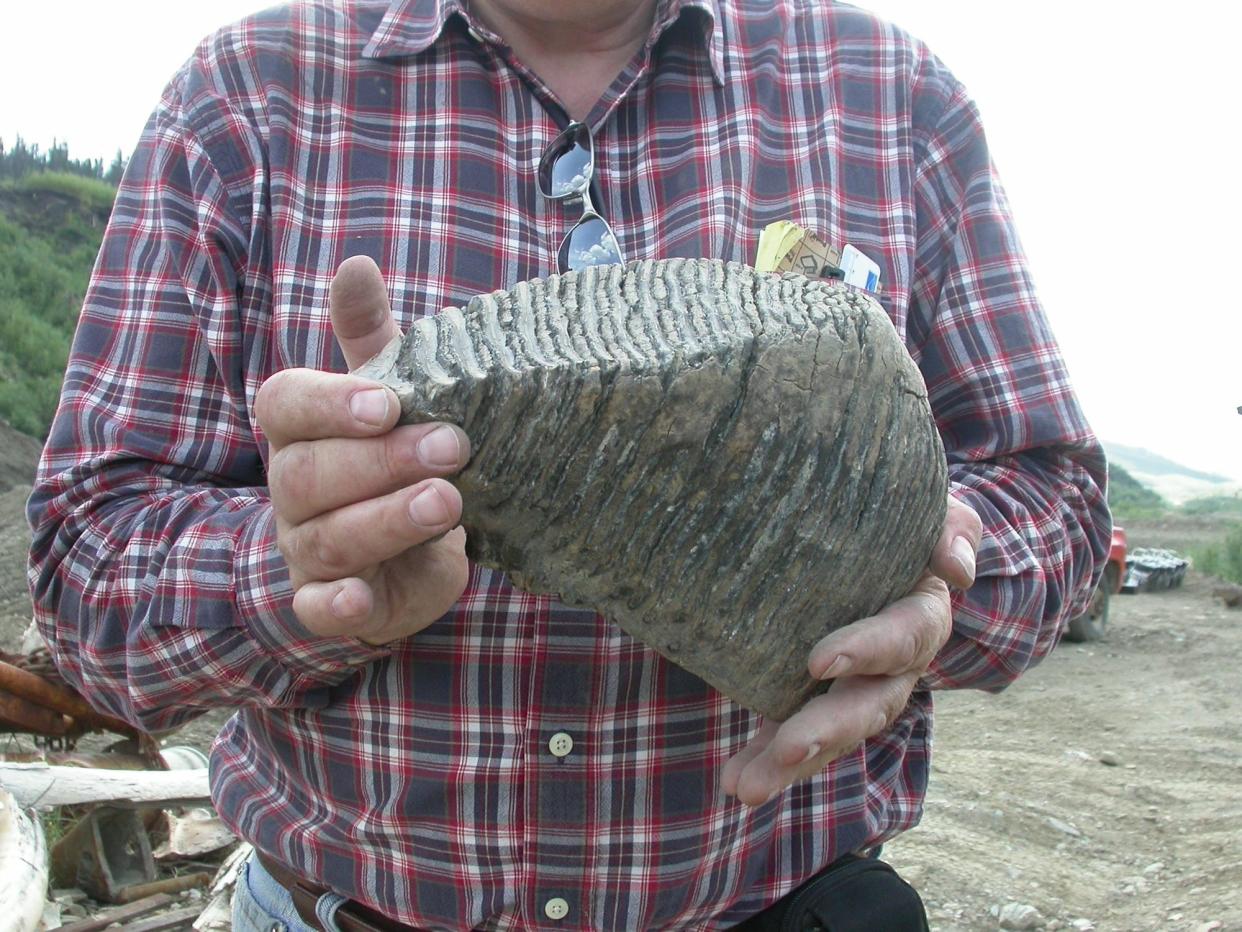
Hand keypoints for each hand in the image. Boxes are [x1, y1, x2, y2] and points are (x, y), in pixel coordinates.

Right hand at [254, 256, 470, 644]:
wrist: (402, 548)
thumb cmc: (392, 458)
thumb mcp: (390, 396)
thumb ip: (372, 337)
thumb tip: (355, 262)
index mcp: (303, 432)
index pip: (287, 405)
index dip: (332, 403)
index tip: (388, 401)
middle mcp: (294, 489)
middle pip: (311, 473)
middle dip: (383, 460)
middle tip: (455, 446)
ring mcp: (306, 550)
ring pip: (327, 536)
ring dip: (385, 519)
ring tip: (447, 502)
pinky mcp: (330, 603)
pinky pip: (319, 609)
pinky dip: (337, 606)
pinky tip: (362, 599)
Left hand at [721, 495, 981, 805]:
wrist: (865, 538)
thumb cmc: (898, 520)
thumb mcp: (931, 510)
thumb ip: (951, 528)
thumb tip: (956, 567)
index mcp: (921, 616)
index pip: (905, 635)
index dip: (870, 648)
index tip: (819, 660)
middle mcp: (894, 666)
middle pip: (870, 705)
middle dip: (828, 730)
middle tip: (787, 748)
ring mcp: (854, 690)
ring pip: (832, 735)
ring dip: (792, 763)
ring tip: (746, 785)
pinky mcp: (816, 702)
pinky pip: (796, 737)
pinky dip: (766, 760)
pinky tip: (733, 780)